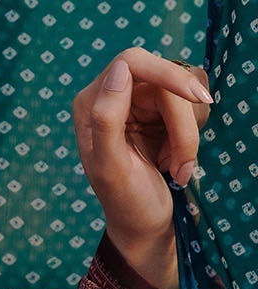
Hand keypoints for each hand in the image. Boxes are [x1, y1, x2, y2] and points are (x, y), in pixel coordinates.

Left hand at [71, 46, 212, 288]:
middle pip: (165, 80)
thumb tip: (122, 70)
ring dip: (187, 138)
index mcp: (90, 102)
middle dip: (181, 124)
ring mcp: (137, 105)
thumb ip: (107, 119)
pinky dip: (190, 141)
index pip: (133, 62)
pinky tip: (175, 165)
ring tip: (175, 170)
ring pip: (182, 98)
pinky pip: (189, 112)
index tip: (197, 98)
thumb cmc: (125, 202)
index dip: (168, 74)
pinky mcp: (159, 116)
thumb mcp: (111, 166)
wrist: (144, 226)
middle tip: (184, 162)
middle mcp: (112, 96)